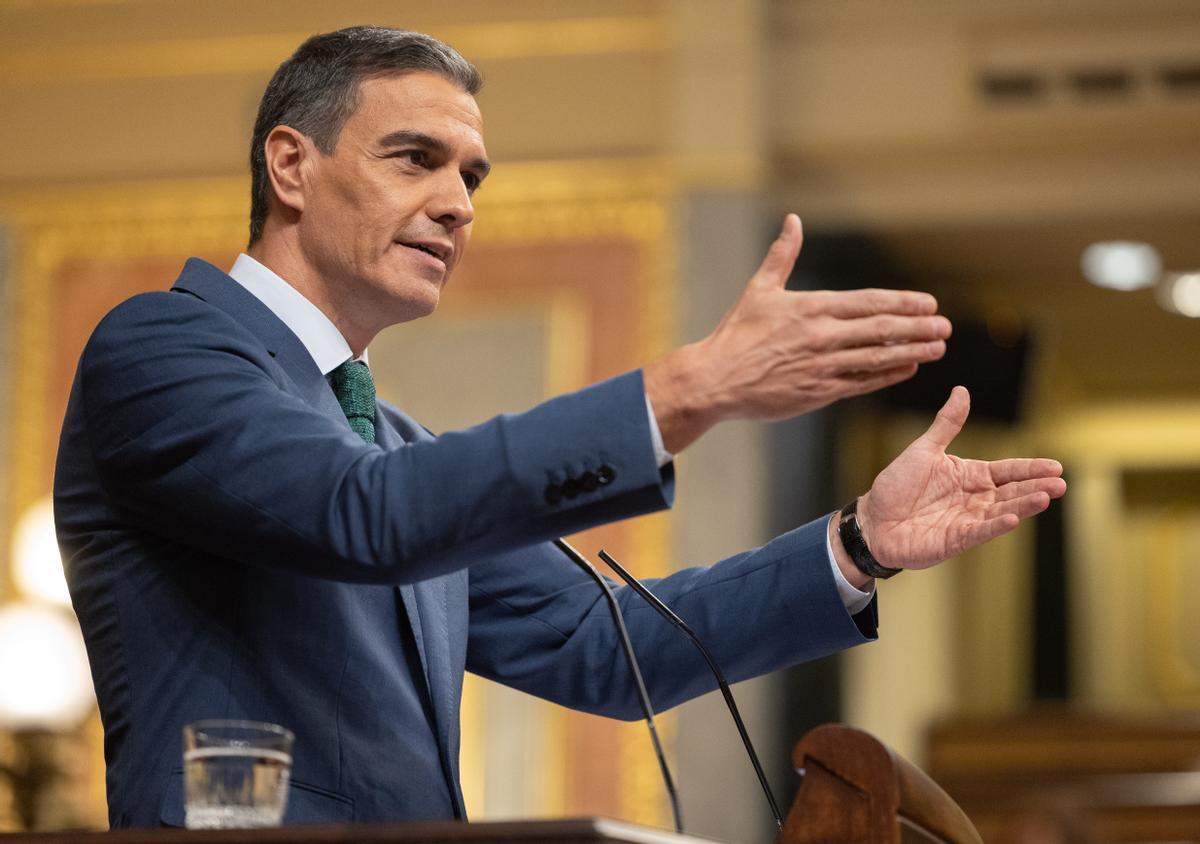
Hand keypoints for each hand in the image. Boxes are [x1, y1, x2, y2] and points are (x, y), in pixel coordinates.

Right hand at [645, 214, 951, 452]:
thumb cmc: (735, 334)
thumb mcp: (758, 289)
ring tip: (938, 348)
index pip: (868, 303)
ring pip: (878, 357)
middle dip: (918, 327)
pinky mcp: (818, 392)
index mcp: (811, 307)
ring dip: (912, 351)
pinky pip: (861, 383)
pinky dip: (887, 375)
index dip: (903, 303)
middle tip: (946, 326)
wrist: (715, 379)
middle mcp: (822, 336)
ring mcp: (822, 365)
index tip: (928, 304)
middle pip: (881, 329)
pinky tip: (907, 368)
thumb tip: (792, 220)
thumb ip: (782, 255)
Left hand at [858, 386, 1065, 570]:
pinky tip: (1015, 518)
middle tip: (1061, 484)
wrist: (872, 519)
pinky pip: (980, 531)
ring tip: (1045, 497)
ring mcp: (967, 520)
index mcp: (969, 475)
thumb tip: (962, 390)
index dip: (1030, 469)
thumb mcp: (924, 449)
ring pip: (1002, 511)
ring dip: (1024, 505)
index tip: (1056, 466)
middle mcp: (973, 498)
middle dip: (1036, 488)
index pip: (1007, 470)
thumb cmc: (896, 485)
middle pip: (1011, 492)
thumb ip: (947, 424)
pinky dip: (997, 525)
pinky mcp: (955, 539)